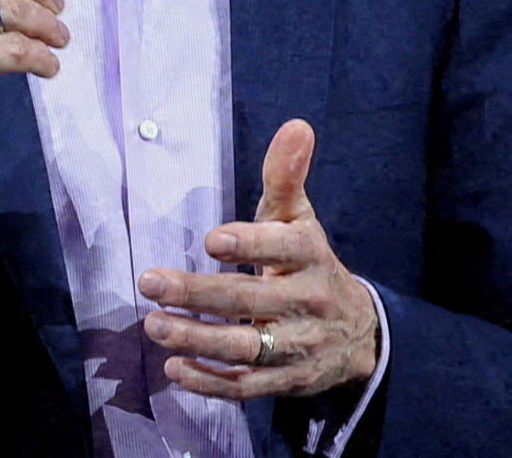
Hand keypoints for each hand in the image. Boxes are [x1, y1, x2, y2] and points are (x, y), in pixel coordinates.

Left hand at [141, 120, 383, 400]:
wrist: (360, 333)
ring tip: (154, 325)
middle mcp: (307, 303)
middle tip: (150, 282)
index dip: (251, 243)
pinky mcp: (287, 380)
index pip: (284, 248)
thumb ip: (287, 176)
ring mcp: (297, 346)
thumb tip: (296, 125)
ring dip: (198, 339)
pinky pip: (248, 386)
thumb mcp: (301, 219)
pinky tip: (175, 369)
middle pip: (253, 300)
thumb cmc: (310, 264)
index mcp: (311, 256)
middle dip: (200, 293)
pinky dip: (212, 381)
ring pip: (246, 348)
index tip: (211, 240)